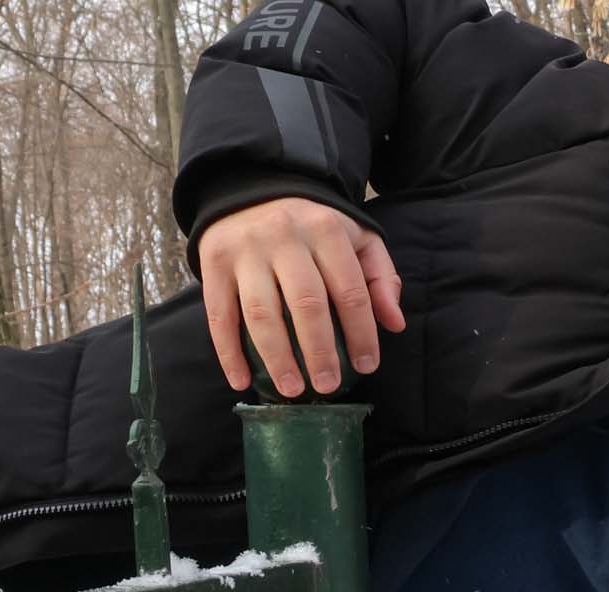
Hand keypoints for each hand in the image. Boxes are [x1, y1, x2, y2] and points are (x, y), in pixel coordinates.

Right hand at [194, 196, 406, 397]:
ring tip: (293, 390)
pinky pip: (219, 314)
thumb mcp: (356, 237)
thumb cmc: (313, 224)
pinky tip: (241, 381)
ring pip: (261, 313)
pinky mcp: (212, 261)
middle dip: (320, 352)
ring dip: (278, 358)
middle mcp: (284, 237)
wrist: (252, 184)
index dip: (362, 333)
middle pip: (306, 304)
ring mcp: (245, 250)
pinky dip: (228, 352)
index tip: (367, 365)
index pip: (350, 290)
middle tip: (328, 386)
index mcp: (325, 230)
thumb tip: (395, 324)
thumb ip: (380, 277)